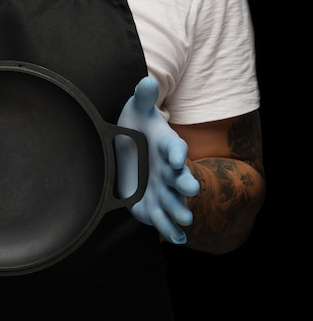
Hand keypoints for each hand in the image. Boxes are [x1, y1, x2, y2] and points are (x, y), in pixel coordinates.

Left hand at [115, 76, 199, 243]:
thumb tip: (146, 81)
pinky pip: (161, 218)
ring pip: (174, 201)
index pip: (174, 148)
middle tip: (191, 189)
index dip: (176, 152)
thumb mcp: (138, 110)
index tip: (177, 158)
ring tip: (185, 220)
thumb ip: (143, 98)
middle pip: (180, 177)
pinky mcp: (152, 205)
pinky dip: (169, 229)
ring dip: (179, 210)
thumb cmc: (137, 128)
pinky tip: (178, 239)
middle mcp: (170, 170)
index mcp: (167, 146)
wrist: (130, 148)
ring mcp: (163, 189)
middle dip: (185, 183)